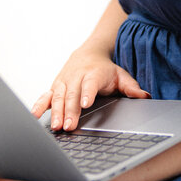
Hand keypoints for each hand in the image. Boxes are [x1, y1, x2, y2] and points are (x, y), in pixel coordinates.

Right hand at [31, 46, 150, 130]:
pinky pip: (45, 96)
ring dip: (56, 112)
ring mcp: (64, 82)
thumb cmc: (105, 70)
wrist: (88, 54)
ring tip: (56, 127)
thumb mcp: (121, 75)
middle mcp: (76, 77)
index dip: (87, 93)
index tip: (86, 103)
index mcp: (93, 74)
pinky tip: (35, 116)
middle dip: (70, 110)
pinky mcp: (54, 87)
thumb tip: (145, 96)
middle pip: (72, 94)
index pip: (90, 83)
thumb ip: (132, 87)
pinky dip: (39, 105)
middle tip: (69, 126)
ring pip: (58, 97)